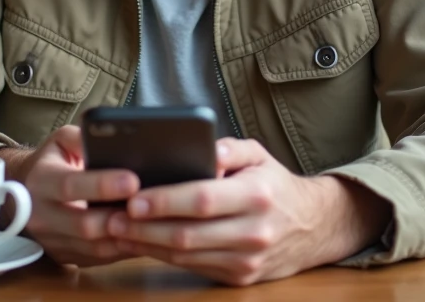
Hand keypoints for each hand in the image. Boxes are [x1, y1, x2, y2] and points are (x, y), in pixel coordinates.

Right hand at [0, 126, 139, 266]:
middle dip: (118, 218)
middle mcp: (41, 216)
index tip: (132, 180)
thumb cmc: (52, 162)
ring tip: (154, 226)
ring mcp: (52, 241)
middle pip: (83, 225)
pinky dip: (124, 250)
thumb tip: (111, 138)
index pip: (71, 185)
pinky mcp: (65, 257)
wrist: (24, 194)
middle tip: (149, 209)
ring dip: (126, 238)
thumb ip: (82, 137)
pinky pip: (99, 259)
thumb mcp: (61, 141)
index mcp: (41, 181)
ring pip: (94, 247)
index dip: (101, 185)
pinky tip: (145, 239)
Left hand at [106, 138, 390, 285]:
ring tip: (117, 230)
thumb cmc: (274, 184)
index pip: (203, 200)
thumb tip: (205, 148)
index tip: (133, 198)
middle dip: (144, 228)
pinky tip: (142, 243)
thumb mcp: (259, 155)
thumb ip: (230, 148)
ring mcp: (247, 260)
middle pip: (188, 234)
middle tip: (111, 217)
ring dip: (146, 245)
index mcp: (256, 195)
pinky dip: (163, 257)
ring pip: (186, 256)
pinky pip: (193, 267)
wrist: (313, 227)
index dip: (165, 200)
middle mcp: (253, 231)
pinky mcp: (240, 277)